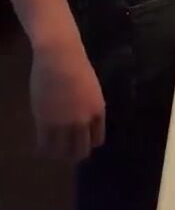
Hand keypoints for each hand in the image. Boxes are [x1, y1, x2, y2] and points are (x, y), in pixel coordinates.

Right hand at [31, 41, 105, 162]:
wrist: (60, 56)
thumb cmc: (75, 65)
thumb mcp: (91, 89)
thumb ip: (88, 107)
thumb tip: (83, 122)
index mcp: (98, 111)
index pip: (96, 139)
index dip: (87, 141)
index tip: (81, 141)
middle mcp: (84, 121)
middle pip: (81, 151)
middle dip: (74, 153)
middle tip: (67, 151)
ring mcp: (64, 124)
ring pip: (62, 152)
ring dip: (58, 153)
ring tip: (53, 149)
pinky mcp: (45, 122)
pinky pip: (44, 145)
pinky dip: (43, 148)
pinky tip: (41, 145)